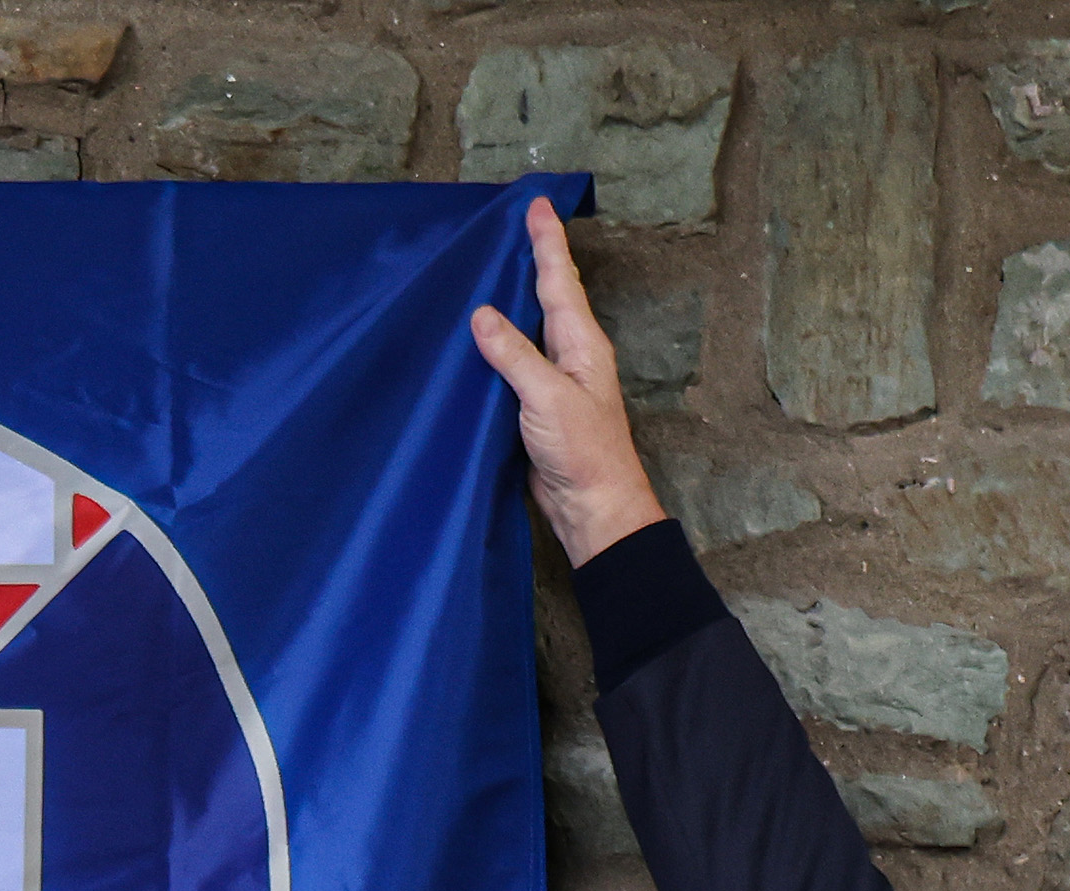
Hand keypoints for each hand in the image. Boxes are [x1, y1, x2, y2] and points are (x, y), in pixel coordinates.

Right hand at [467, 198, 669, 568]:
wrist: (592, 506)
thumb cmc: (582, 451)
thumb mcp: (548, 397)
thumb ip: (515, 356)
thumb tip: (482, 315)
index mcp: (581, 344)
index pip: (560, 281)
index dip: (547, 243)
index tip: (537, 206)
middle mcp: (570, 354)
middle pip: (548, 296)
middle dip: (533, 259)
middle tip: (517, 223)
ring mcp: (553, 380)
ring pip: (529, 327)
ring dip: (512, 298)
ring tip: (492, 268)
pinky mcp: (534, 406)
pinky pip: (513, 362)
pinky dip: (497, 341)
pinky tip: (478, 337)